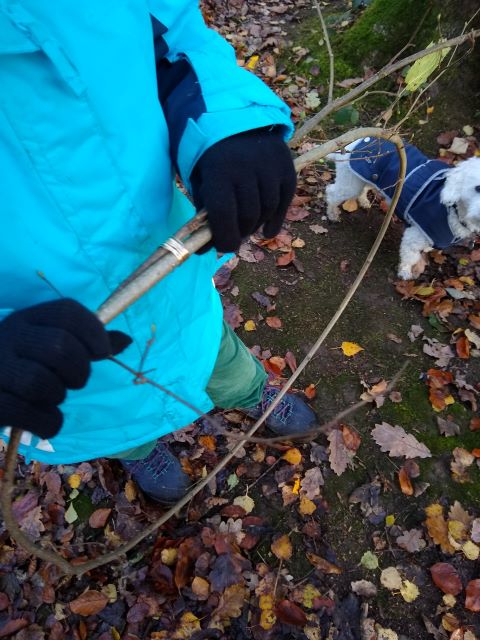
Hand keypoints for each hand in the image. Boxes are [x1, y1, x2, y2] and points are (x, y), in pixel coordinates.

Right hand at [0, 299, 131, 438]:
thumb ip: (86, 342)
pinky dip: (47, 422)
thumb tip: (126, 340)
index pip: (67, 312)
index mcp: (27, 318)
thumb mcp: (48, 343)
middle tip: (74, 381)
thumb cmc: (23, 365)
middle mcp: (8, 337)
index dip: (93, 331)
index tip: (101, 352)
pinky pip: (27, 413)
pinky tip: (46, 420)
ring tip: (52, 397)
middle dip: (79, 370)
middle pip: (59, 346)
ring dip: (57, 395)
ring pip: (39, 381)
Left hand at [191, 127, 295, 252]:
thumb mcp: (201, 180)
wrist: (236, 121)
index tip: (224, 246)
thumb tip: (206, 249)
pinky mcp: (287, 167)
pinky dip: (276, 220)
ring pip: (267, 211)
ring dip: (257, 225)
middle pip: (248, 216)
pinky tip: (267, 230)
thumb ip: (203, 214)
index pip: (224, 215)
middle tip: (234, 235)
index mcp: (219, 171)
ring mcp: (270, 167)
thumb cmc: (212, 158)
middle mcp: (247, 168)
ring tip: (247, 227)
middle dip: (240, 232)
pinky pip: (284, 202)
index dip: (225, 238)